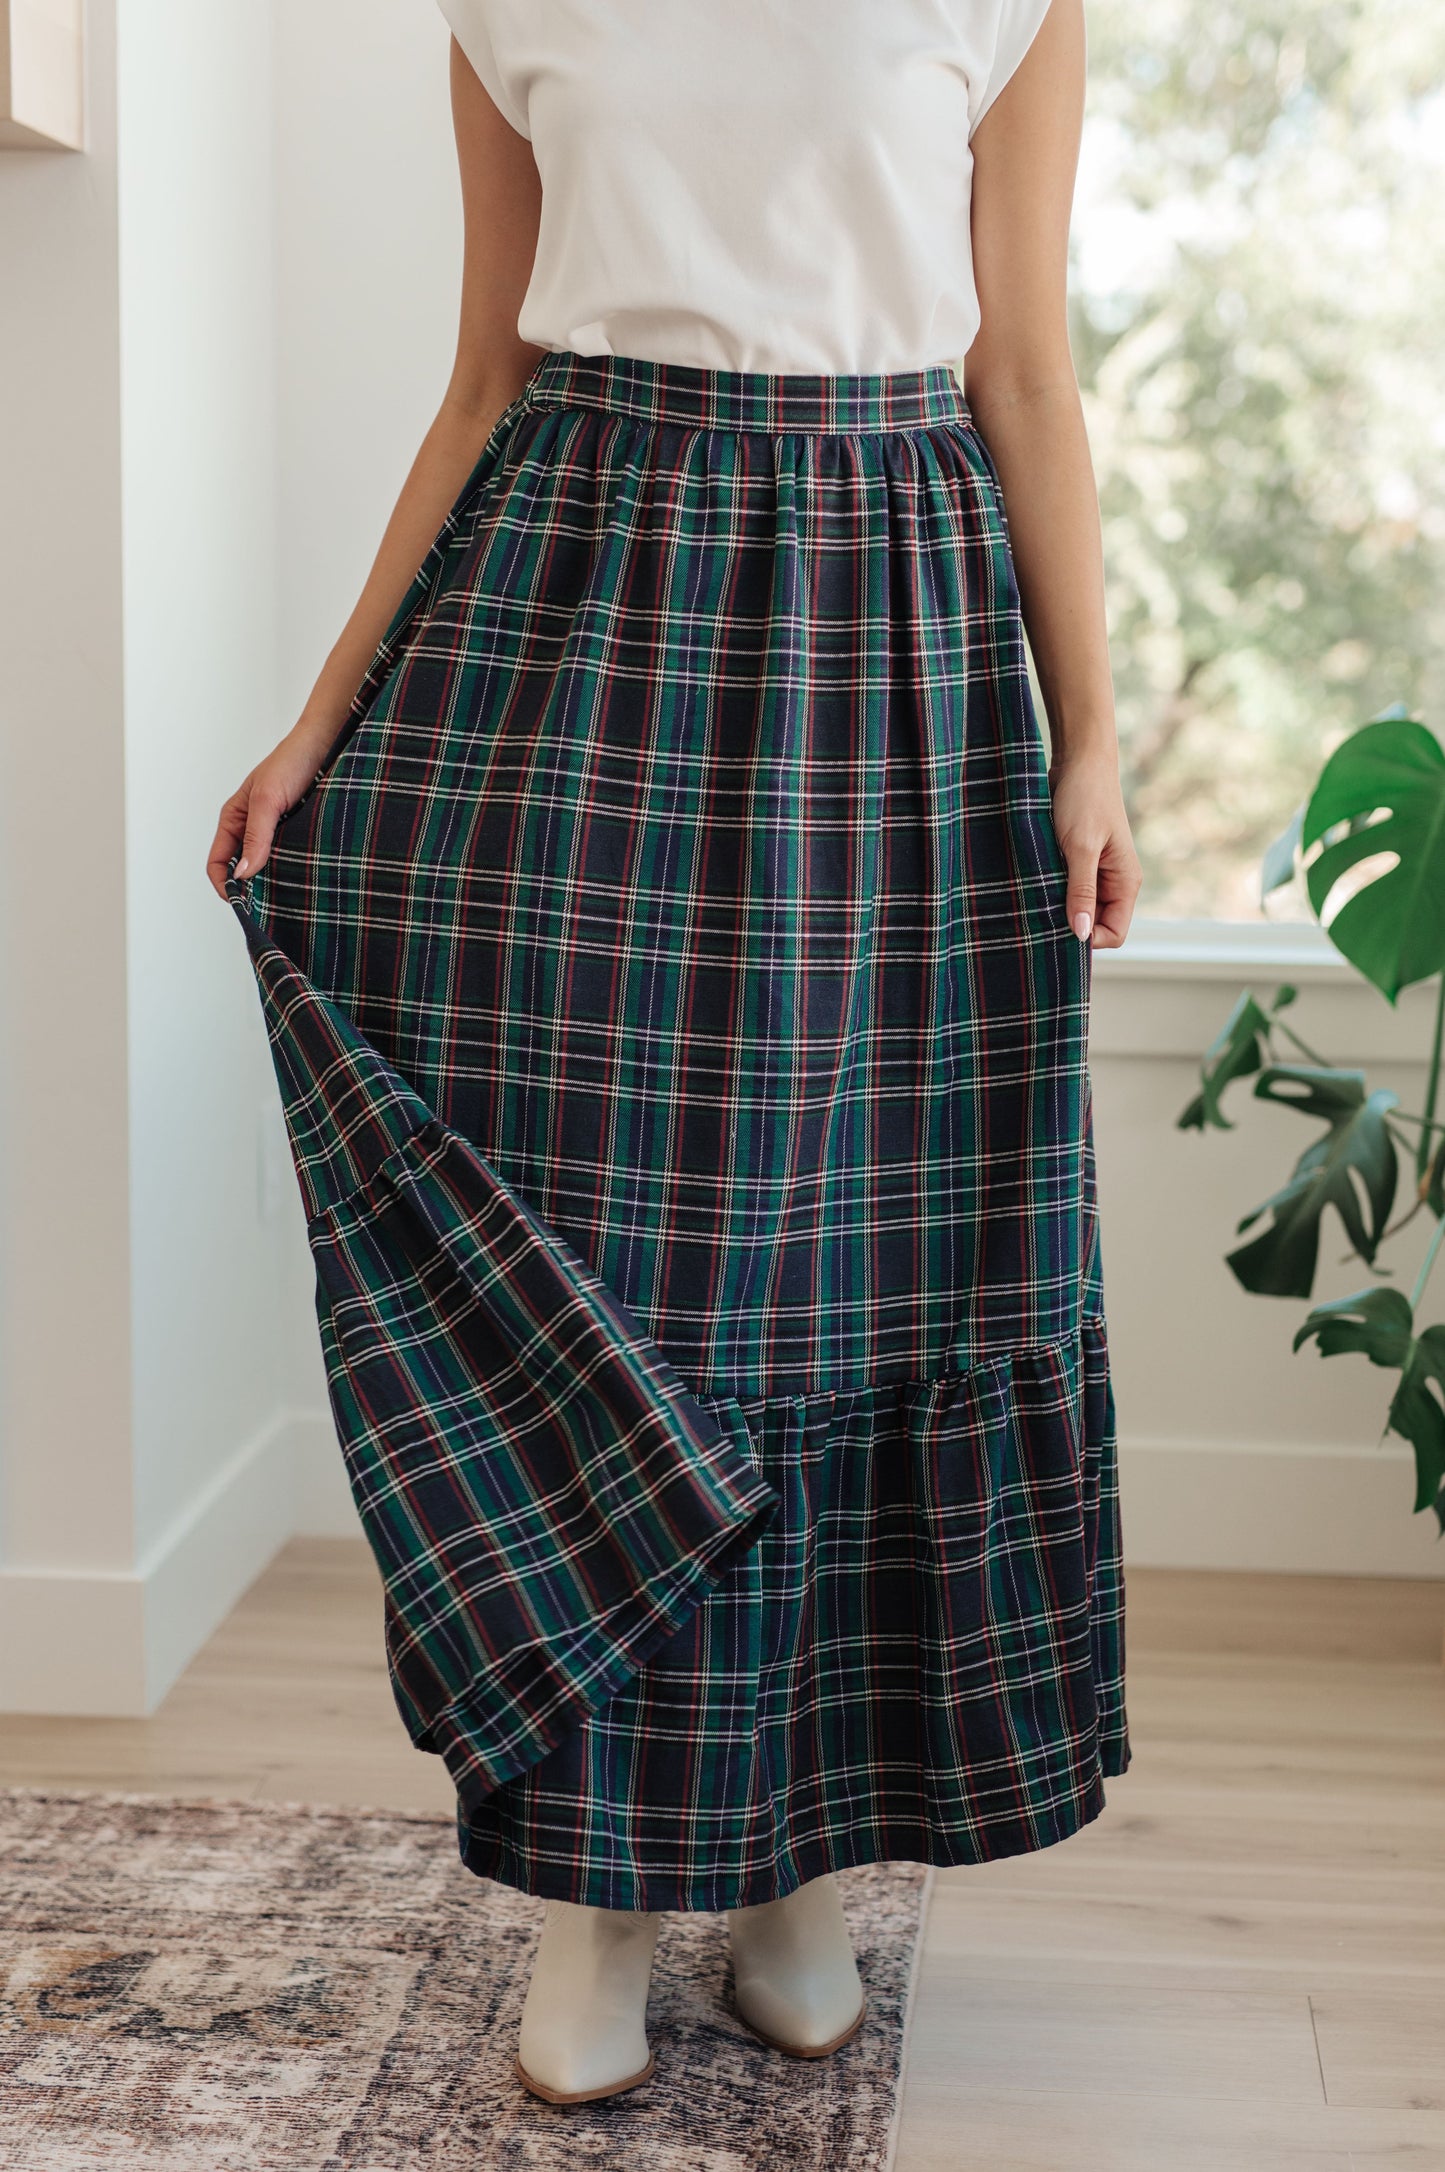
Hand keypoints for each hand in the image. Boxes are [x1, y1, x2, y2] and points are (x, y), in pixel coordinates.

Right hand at [205, 722, 335, 899]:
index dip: (224, 885)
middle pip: (240, 870)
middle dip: (249, 889)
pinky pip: (287, 859)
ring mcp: (274, 832)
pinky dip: (290, 871)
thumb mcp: (268, 800)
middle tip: (268, 905)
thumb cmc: (291, 762)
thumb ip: (255, 836)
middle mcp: (250, 829)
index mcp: (233, 819)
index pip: (217, 863)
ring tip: (287, 894)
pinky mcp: (296, 833)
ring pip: (265, 867)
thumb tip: (242, 874)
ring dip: (272, 881)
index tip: (241, 902)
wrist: (326, 744)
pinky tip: (303, 877)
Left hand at [1047, 754, 1141, 950]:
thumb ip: (1081, 891)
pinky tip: (1032, 885)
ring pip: (1077, 909)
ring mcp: (1095, 873)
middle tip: (1038, 917)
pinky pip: (1065, 890)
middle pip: (1094, 925)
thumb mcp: (1081, 847)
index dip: (1088, 939)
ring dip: (1056, 908)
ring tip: (1033, 898)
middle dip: (1069, 926)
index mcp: (1125, 882)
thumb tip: (1081, 935)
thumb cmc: (1084, 798)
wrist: (1078, 760)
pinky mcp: (1076, 862)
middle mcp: (1113, 882)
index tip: (1056, 930)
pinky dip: (1050, 892)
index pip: (1114, 933)